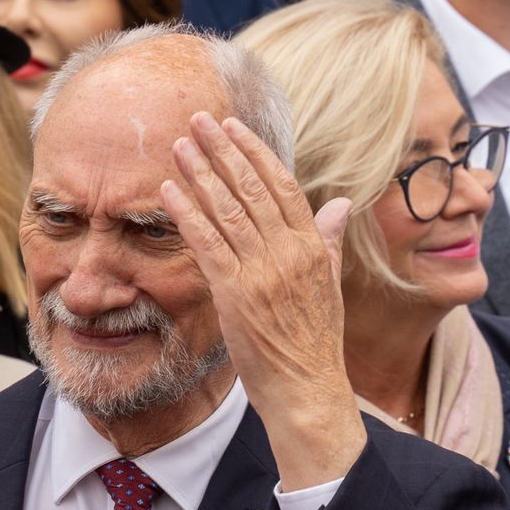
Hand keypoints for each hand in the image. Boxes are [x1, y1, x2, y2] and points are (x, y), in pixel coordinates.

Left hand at [160, 112, 366, 489]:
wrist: (308, 390)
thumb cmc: (315, 342)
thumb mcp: (330, 286)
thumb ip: (327, 240)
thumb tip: (341, 201)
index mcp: (312, 247)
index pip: (283, 186)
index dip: (256, 153)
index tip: (235, 127)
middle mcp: (289, 253)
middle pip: (252, 189)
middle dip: (223, 150)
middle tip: (199, 119)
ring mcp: (262, 272)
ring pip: (227, 210)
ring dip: (201, 173)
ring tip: (180, 145)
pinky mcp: (236, 294)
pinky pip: (207, 244)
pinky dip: (187, 214)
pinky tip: (168, 191)